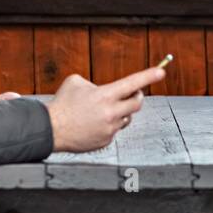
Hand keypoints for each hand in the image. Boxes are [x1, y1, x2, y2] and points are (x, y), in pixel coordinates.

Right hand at [46, 66, 165, 152]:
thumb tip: (104, 88)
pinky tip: (94, 124)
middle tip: (133, 93)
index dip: (149, 76)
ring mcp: (110, 128)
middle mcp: (111, 112)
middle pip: (137, 104)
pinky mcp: (106, 140)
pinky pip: (114, 130)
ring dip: (121, 112)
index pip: (133, 83)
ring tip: (103, 111)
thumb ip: (95, 83)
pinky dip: (108, 125)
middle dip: (137, 97)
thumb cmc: (62, 104)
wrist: (51, 129)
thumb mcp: (76, 82)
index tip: (162, 72)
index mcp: (105, 95)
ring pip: (127, 118)